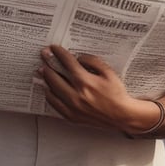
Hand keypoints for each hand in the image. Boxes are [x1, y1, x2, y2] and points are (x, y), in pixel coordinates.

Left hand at [37, 45, 159, 133]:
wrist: (122, 116)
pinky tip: (48, 89)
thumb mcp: (108, 72)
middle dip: (47, 63)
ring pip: (52, 91)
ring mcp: (73, 108)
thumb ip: (92, 61)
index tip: (54, 48)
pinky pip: (55, 105)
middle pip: (54, 76)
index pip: (67, 63)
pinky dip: (50, 95)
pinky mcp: (72, 117)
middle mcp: (77, 95)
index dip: (59, 53)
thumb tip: (79, 58)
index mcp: (85, 82)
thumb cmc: (117, 94)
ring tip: (42, 70)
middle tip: (43, 56)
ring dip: (46, 79)